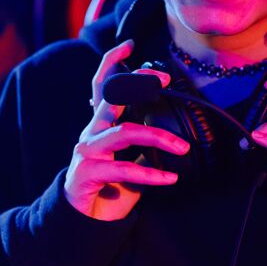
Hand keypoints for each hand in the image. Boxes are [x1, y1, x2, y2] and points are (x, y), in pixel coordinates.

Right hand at [64, 40, 189, 220]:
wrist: (84, 219)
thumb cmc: (110, 186)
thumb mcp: (128, 158)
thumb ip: (140, 141)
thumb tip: (171, 128)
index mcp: (99, 125)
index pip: (101, 86)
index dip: (112, 63)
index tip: (130, 45)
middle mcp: (91, 133)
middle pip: (111, 98)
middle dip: (137, 85)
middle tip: (163, 80)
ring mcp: (87, 151)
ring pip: (124, 133)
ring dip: (157, 136)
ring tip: (182, 146)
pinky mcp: (89, 173)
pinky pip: (125, 169)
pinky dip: (151, 174)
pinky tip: (170, 178)